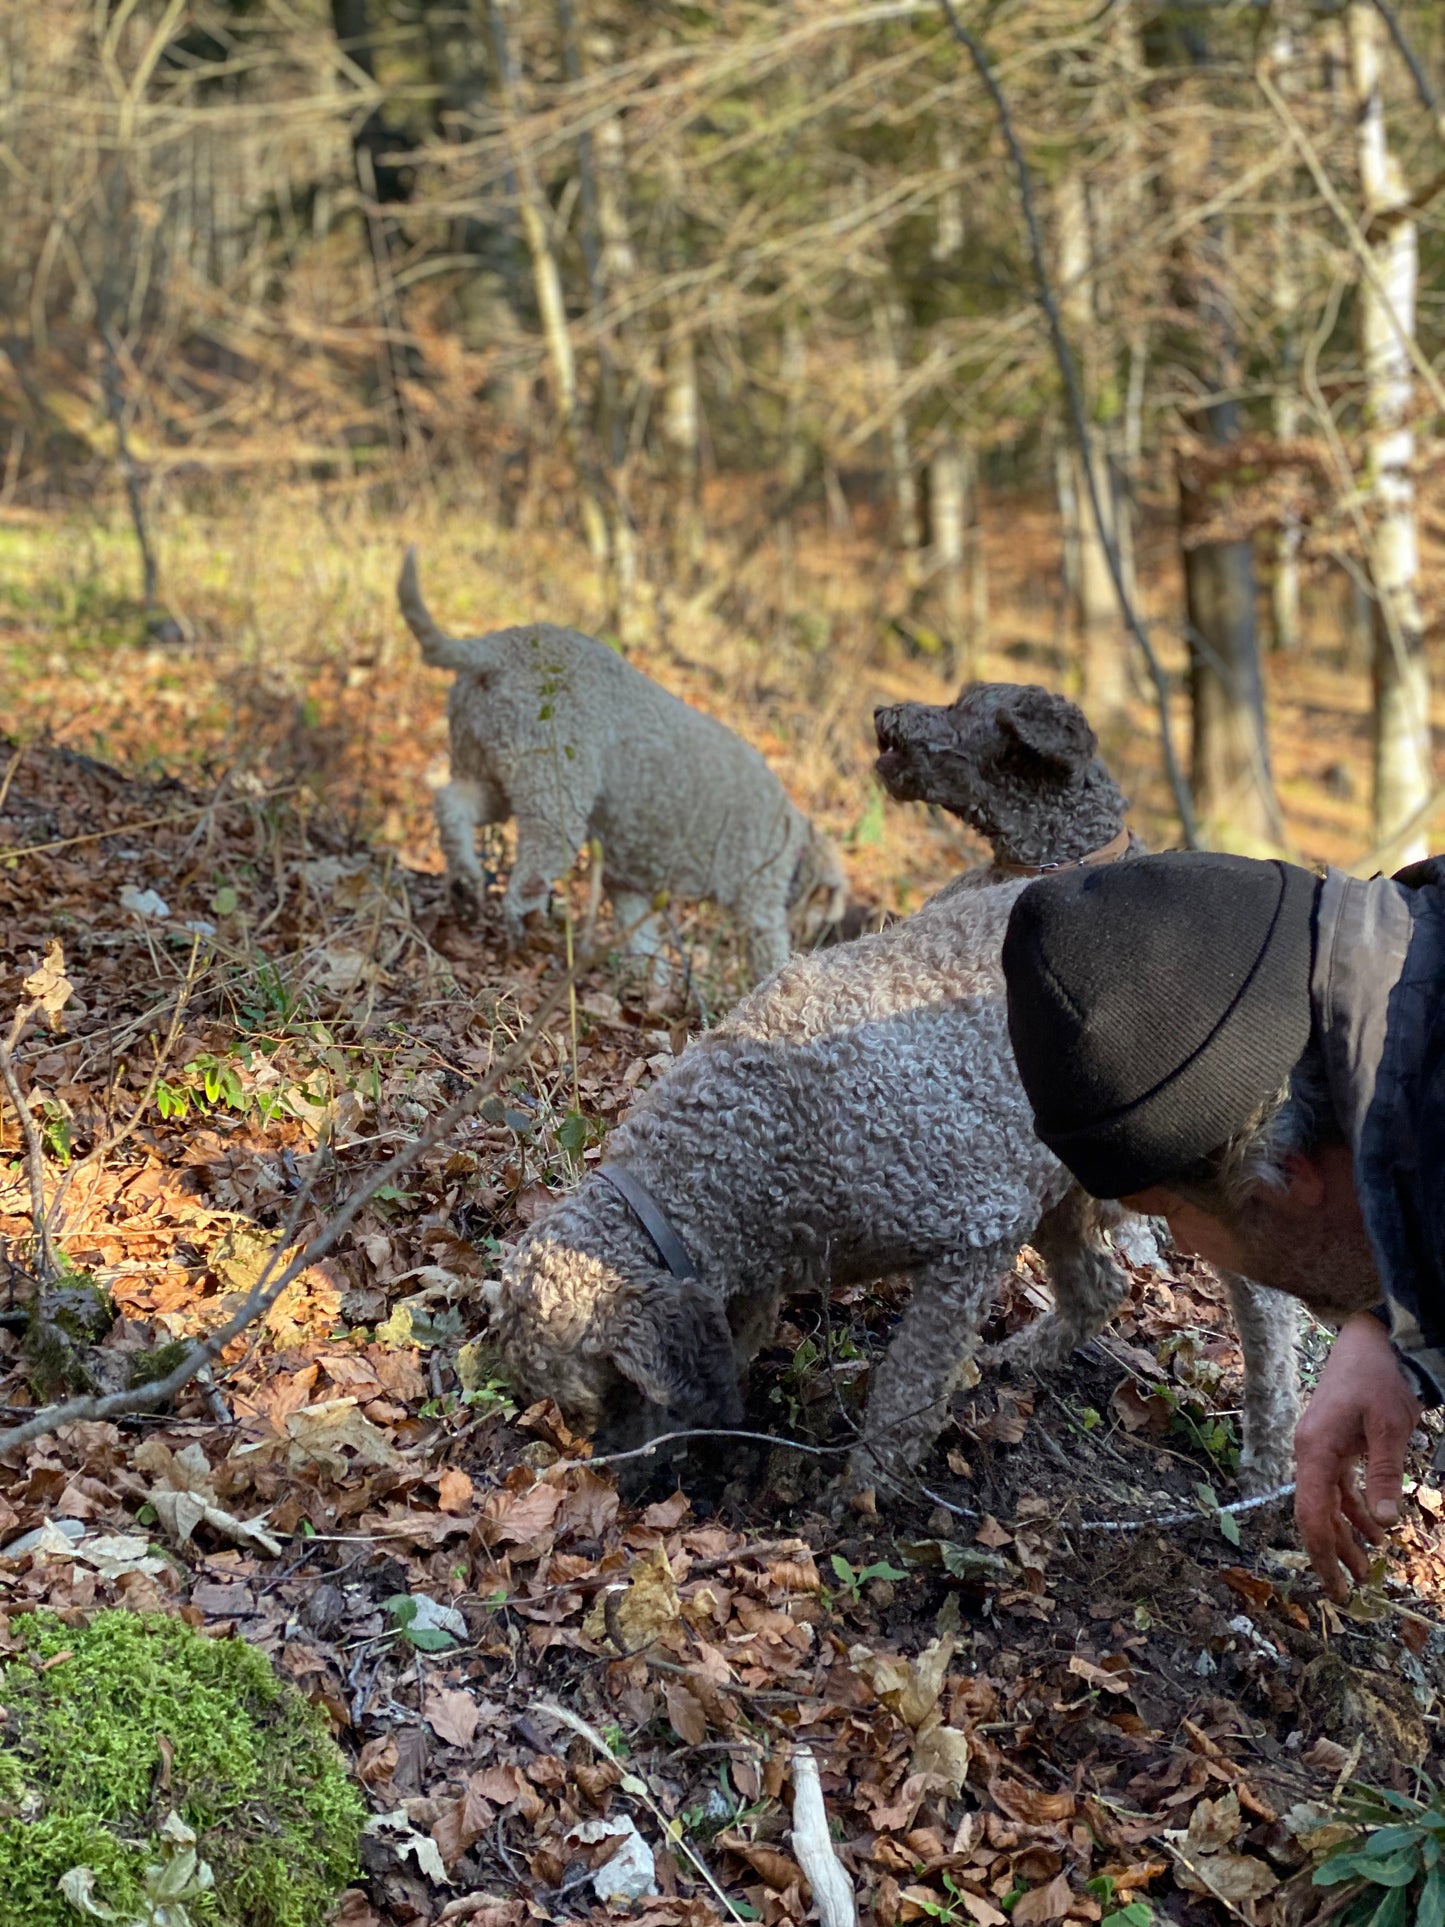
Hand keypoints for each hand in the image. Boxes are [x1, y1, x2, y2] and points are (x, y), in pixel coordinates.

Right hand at [1293, 1312, 1421, 1599]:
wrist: (1372, 1337)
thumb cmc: (1378, 1377)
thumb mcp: (1389, 1427)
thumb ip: (1382, 1475)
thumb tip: (1384, 1523)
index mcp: (1315, 1449)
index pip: (1312, 1512)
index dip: (1323, 1553)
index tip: (1335, 1586)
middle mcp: (1310, 1452)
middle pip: (1316, 1513)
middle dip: (1334, 1553)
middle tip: (1352, 1591)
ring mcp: (1320, 1448)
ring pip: (1327, 1502)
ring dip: (1347, 1535)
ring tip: (1369, 1568)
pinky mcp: (1334, 1443)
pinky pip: (1339, 1486)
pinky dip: (1355, 1510)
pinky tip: (1375, 1529)